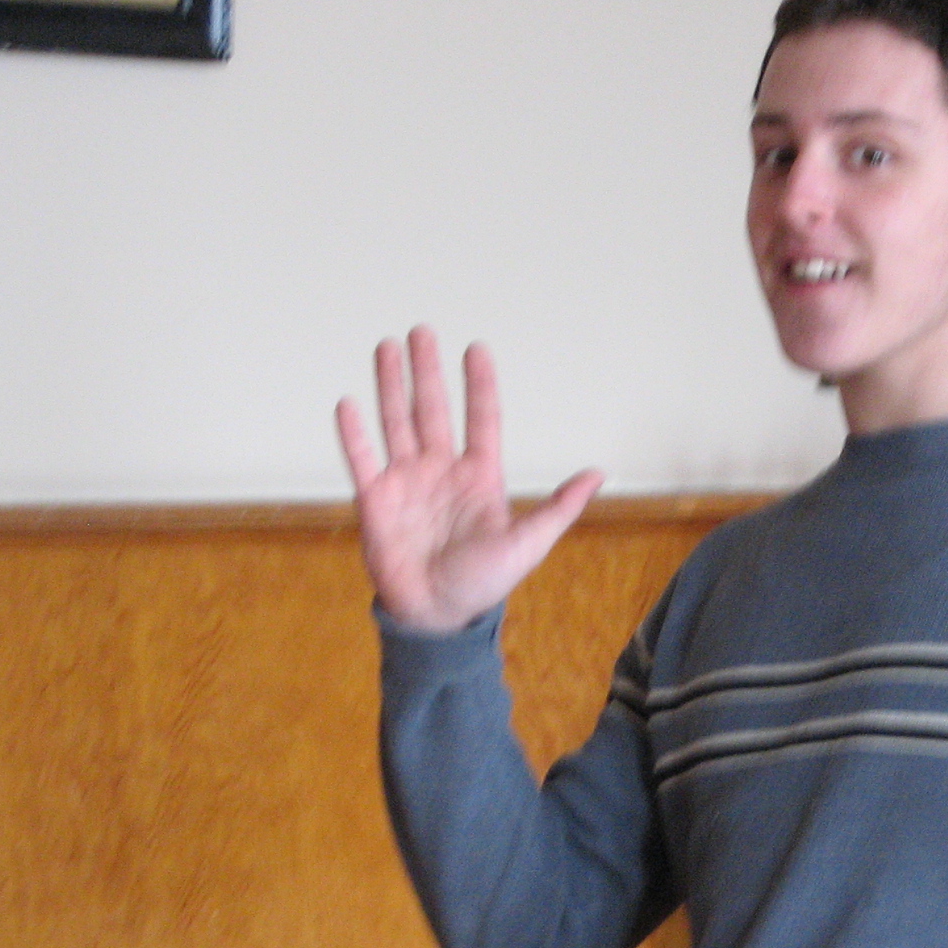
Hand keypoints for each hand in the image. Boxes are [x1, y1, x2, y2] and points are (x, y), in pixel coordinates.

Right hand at [335, 326, 603, 632]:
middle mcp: (441, 471)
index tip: (476, 348)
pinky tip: (348, 403)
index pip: (481, 419)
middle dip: (427, 371)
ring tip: (386, 347)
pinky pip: (362, 459)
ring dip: (391, 386)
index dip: (479, 385)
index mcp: (480, 477)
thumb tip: (599, 474)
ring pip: (396, 422)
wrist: (437, 615)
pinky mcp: (375, 500)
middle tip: (420, 332)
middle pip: (432, 410)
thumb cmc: (484, 583)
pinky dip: (354, 434)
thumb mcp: (529, 543)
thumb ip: (559, 507)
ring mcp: (406, 482)